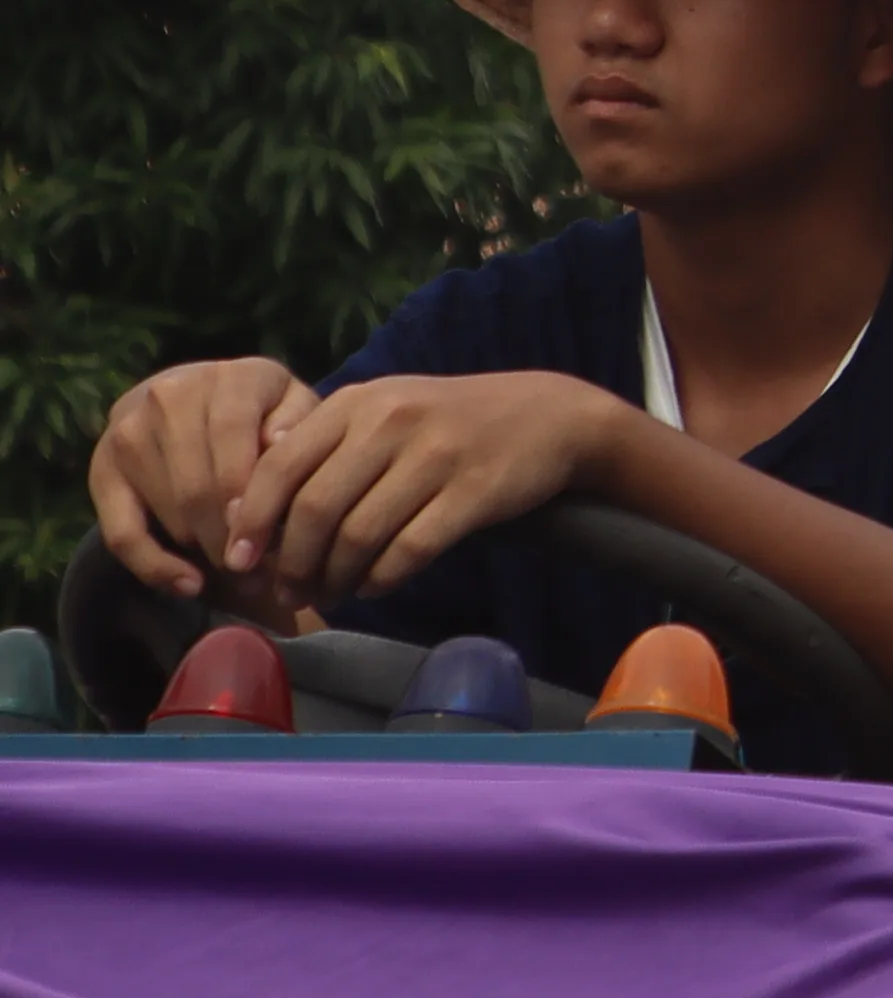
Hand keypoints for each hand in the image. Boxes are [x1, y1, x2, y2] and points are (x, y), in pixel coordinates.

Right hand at [87, 358, 317, 601]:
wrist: (195, 398)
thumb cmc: (264, 412)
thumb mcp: (295, 407)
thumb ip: (298, 422)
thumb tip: (279, 443)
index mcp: (230, 379)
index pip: (234, 440)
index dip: (249, 497)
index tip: (268, 543)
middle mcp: (171, 395)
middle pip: (199, 485)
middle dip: (231, 537)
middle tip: (263, 573)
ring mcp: (129, 431)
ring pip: (167, 511)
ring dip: (204, 552)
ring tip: (241, 574)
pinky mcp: (101, 469)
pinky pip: (121, 533)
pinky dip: (154, 567)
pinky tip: (189, 585)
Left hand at [222, 372, 644, 612]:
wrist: (548, 416)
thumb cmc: (448, 422)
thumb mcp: (383, 413)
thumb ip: (322, 448)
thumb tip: (248, 512)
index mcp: (358, 402)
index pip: (280, 466)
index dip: (252, 520)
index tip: (239, 561)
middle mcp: (391, 422)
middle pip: (316, 510)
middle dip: (292, 563)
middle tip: (288, 592)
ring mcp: (436, 456)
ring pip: (360, 535)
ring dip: (336, 578)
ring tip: (330, 594)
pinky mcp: (473, 492)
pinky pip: (410, 549)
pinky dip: (382, 577)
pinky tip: (375, 585)